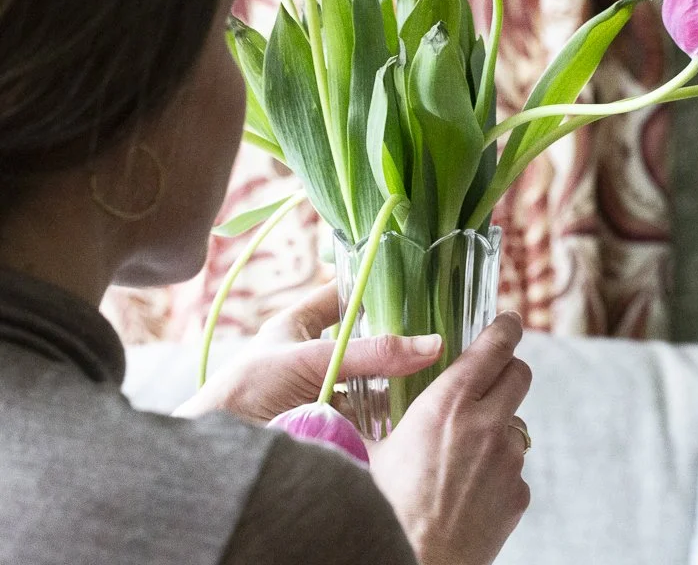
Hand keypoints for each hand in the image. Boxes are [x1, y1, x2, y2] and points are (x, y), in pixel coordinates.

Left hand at [174, 281, 442, 423]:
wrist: (221, 455)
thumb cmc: (248, 391)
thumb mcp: (313, 361)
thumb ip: (372, 355)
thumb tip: (433, 344)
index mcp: (298, 326)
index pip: (341, 295)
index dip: (371, 286)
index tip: (411, 281)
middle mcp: (313, 356)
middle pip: (363, 340)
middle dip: (395, 340)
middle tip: (436, 333)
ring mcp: (322, 391)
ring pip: (369, 380)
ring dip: (397, 380)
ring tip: (437, 373)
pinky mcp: (330, 425)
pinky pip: (367, 416)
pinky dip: (389, 415)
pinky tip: (418, 410)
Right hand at [367, 311, 531, 564]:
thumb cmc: (381, 509)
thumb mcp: (365, 453)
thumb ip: (364, 420)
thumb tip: (334, 404)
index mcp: (447, 404)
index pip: (495, 346)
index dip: (506, 327)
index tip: (508, 320)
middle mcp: (486, 425)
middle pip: (520, 374)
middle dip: (507, 369)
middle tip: (489, 375)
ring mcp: (508, 461)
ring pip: (516, 424)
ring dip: (496, 427)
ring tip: (461, 452)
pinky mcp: (518, 494)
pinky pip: (513, 469)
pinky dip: (497, 471)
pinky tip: (467, 489)